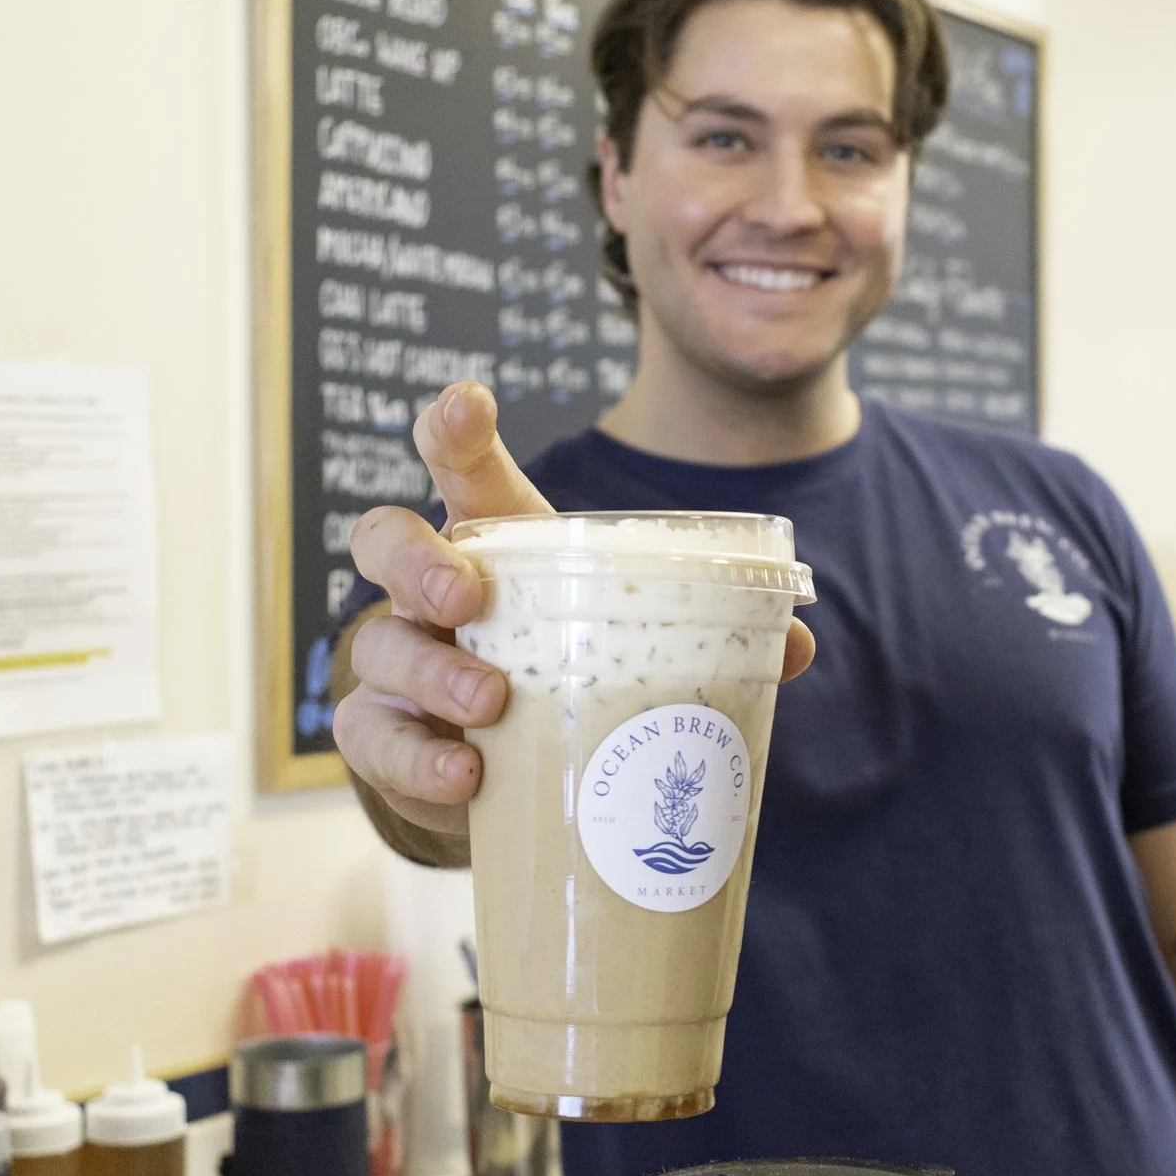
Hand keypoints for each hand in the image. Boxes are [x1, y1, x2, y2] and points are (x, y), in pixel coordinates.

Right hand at [332, 382, 814, 838]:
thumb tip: (802, 642)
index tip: (467, 400)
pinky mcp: (385, 739)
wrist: (515, 770)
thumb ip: (708, 631)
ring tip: (490, 705)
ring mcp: (398, 664)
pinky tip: (465, 775)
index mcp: (495, 544)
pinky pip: (373, 738)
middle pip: (385, 542)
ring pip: (377, 644)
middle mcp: (429, 592)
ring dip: (431, 674)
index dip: (453, 426)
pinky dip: (417, 760)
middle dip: (419, 562)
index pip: (460, 467)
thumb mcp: (631, 636)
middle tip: (469, 600)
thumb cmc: (572, 672)